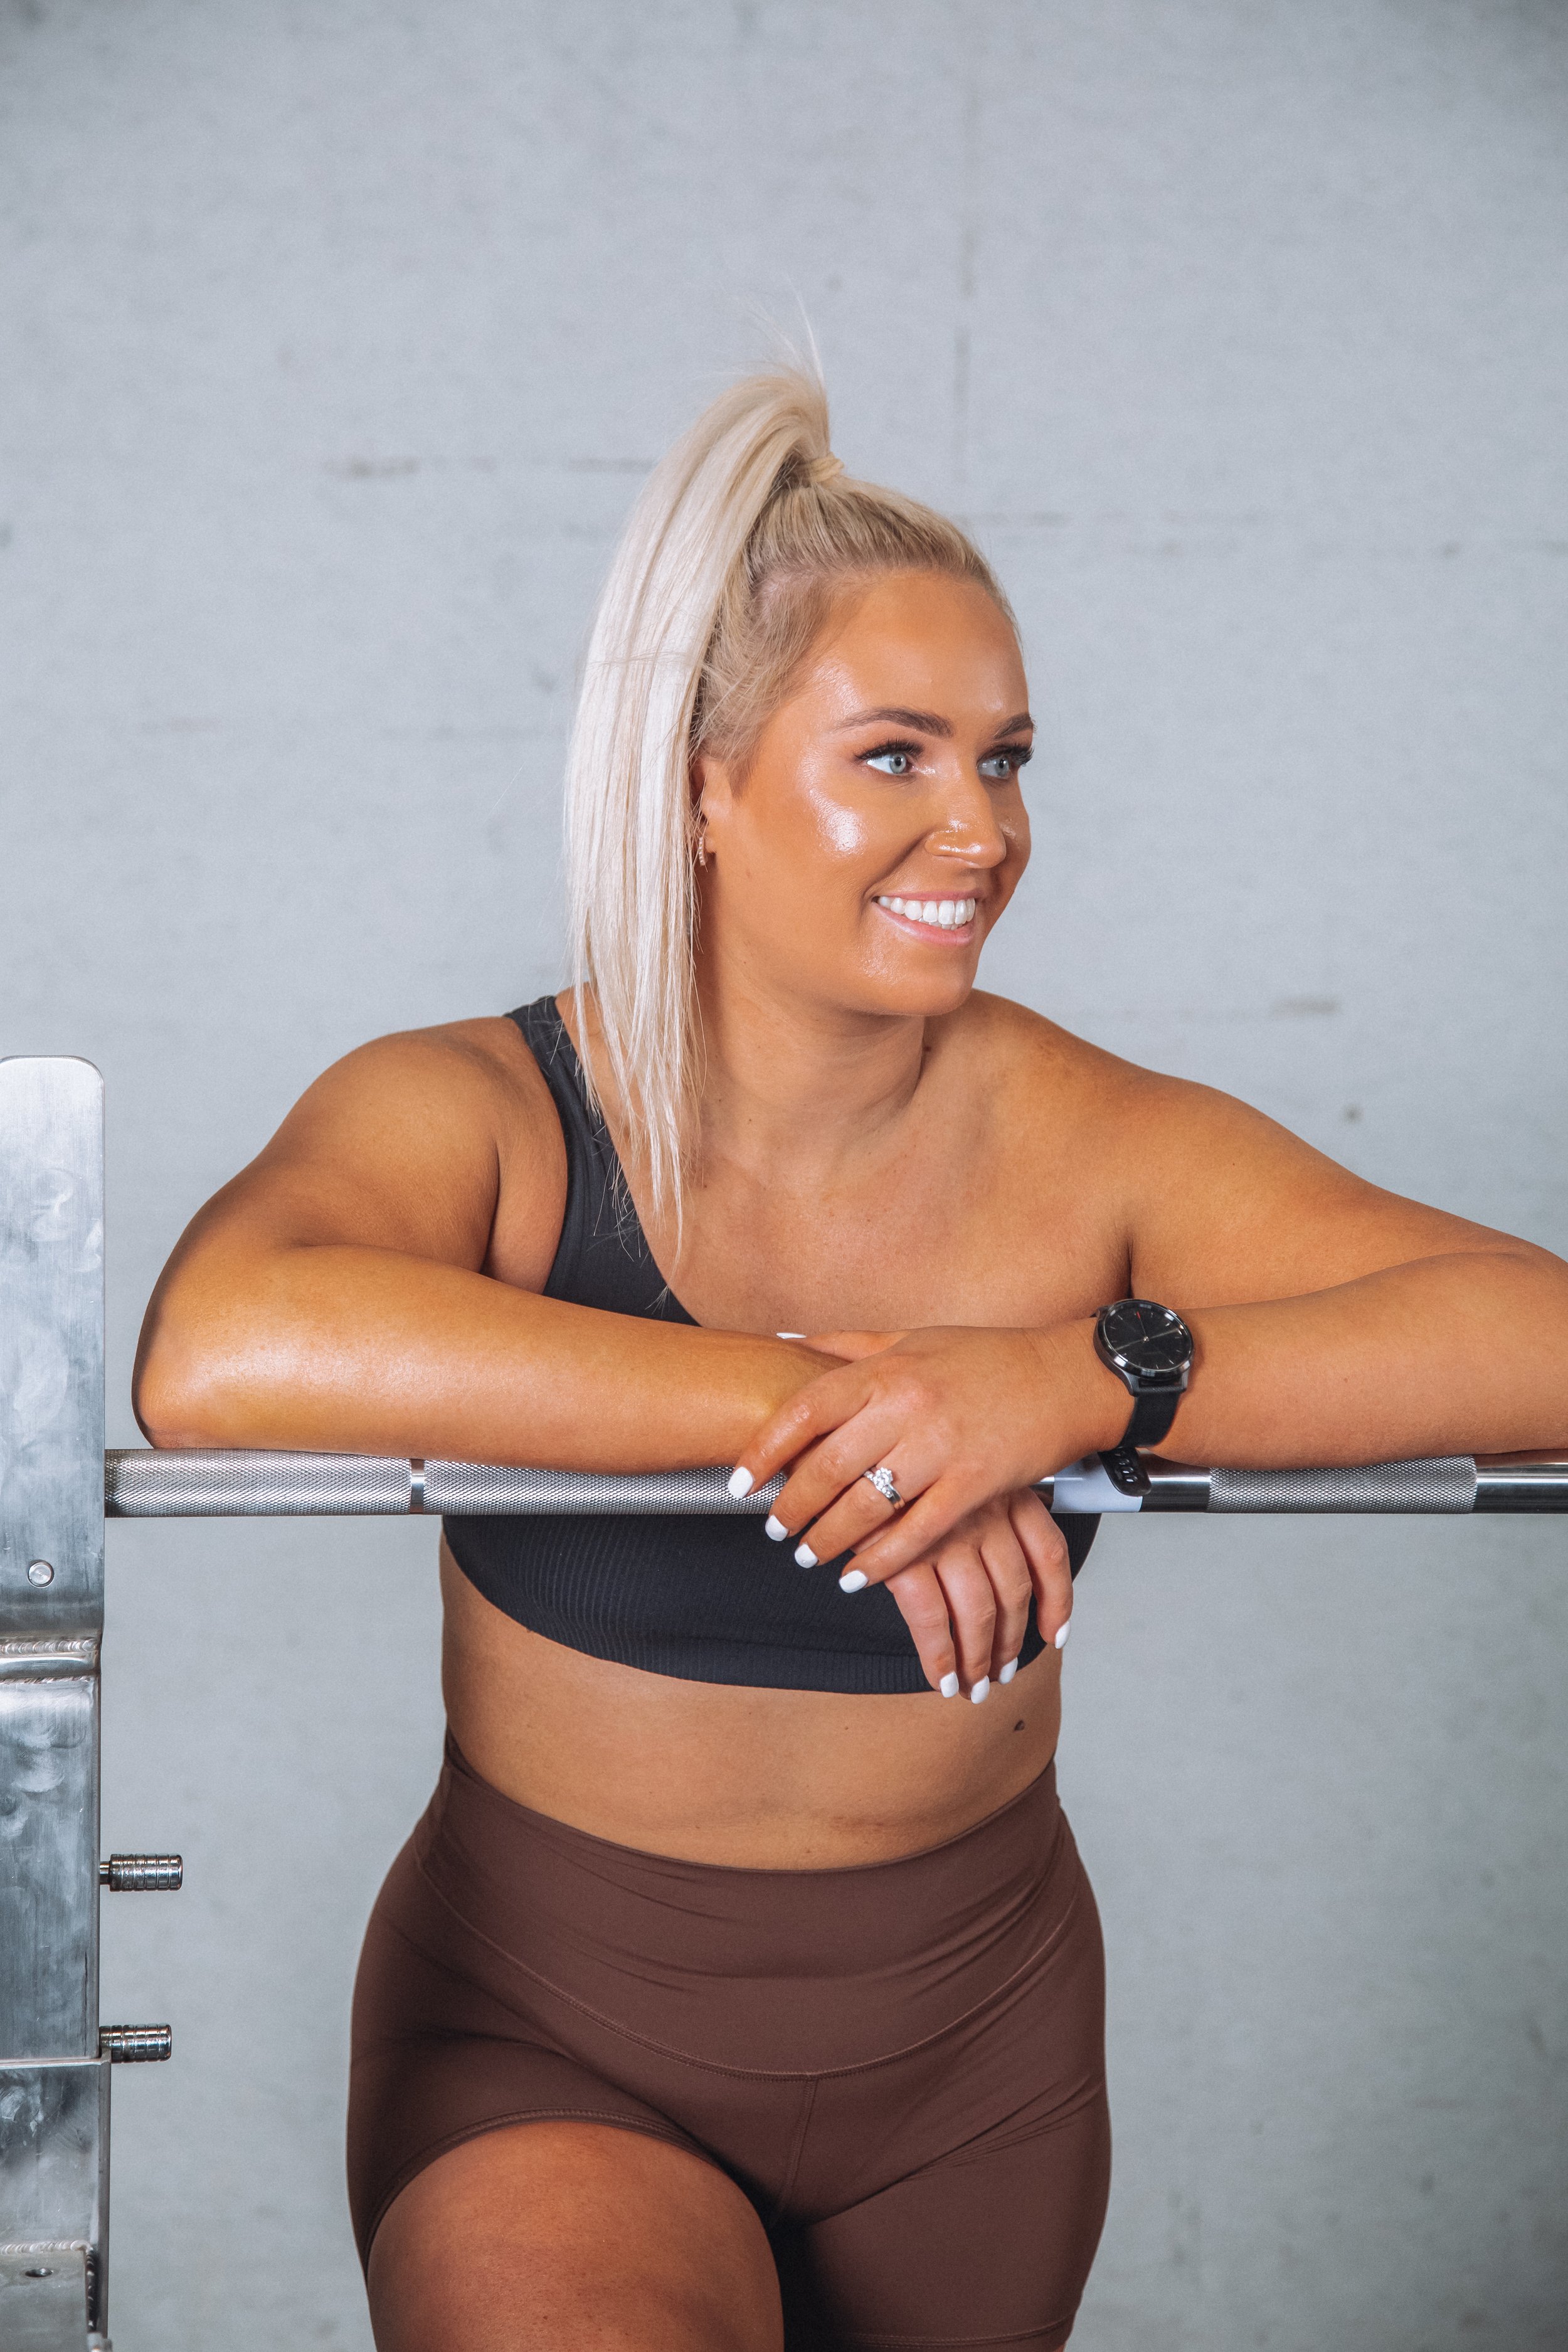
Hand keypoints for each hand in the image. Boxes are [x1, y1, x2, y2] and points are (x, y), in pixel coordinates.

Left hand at [735, 1321, 1119, 1585]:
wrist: (1068, 1377)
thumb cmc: (988, 1359)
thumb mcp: (912, 1338)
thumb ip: (848, 1346)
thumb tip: (786, 1342)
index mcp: (888, 1370)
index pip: (805, 1411)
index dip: (765, 1450)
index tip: (740, 1481)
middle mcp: (909, 1407)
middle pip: (828, 1467)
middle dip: (792, 1507)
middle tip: (775, 1529)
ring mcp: (942, 1449)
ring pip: (867, 1508)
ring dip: (828, 1540)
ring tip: (809, 1557)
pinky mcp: (975, 1486)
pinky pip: (916, 1534)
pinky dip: (881, 1561)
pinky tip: (859, 1575)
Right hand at [881, 1487, 1072, 1699]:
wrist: (845, 1449)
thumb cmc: (901, 1466)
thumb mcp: (956, 1472)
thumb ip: (983, 1510)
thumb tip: (999, 1567)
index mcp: (1004, 1492)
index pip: (1049, 1553)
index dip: (1057, 1602)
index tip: (1053, 1634)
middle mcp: (985, 1512)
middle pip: (1014, 1593)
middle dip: (1009, 1643)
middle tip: (1000, 1672)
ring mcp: (947, 1536)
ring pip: (978, 1613)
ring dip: (977, 1660)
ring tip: (970, 1685)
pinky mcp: (906, 1556)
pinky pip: (932, 1620)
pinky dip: (939, 1658)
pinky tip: (939, 1677)